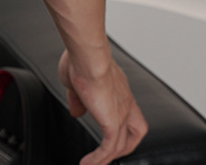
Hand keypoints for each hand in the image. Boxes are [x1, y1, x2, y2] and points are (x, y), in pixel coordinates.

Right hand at [58, 49, 147, 164]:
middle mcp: (124, 100)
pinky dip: (98, 159)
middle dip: (126, 142)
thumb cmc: (81, 60)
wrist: (87, 57)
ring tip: (92, 164)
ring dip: (108, 156)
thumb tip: (76, 112)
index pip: (124, 107)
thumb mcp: (75, 81)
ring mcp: (121, 113)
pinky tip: (87, 164)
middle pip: (135, 129)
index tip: (102, 122)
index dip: (117, 117)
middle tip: (109, 152)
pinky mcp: (113, 123)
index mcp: (117, 86)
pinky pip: (108, 149)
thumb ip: (77, 98)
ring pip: (123, 143)